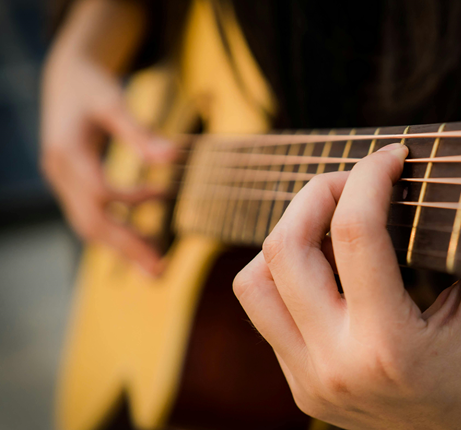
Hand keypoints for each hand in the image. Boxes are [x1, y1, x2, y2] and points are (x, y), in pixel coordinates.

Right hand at [40, 52, 174, 274]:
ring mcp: (61, 182)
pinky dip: (117, 229)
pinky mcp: (70, 185)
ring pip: (89, 225)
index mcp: (67, 151)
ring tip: (156, 263)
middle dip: (126, 247)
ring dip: (122, 246)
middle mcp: (59, 172)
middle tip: (160, 270)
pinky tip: (145, 234)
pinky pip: (91, 216)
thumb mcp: (114, 101)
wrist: (64, 78)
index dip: (130, 202)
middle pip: (90, 221)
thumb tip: (172, 158)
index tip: (162, 198)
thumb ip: (140, 132)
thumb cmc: (91, 86)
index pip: (97, 192)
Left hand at [234, 144, 460, 428]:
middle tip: (355, 179)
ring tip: (332, 222)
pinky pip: (268, 315)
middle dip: (317, 194)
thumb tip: (452, 169)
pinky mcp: (303, 389)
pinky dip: (290, 277)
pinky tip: (334, 266)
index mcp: (391, 347)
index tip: (393, 155)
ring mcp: (312, 384)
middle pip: (284, 250)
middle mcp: (336, 369)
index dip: (370, 176)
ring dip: (288, 238)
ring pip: (253, 284)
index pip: (355, 233)